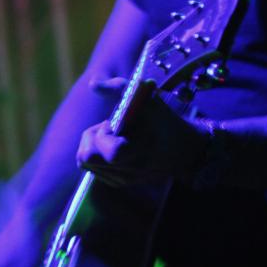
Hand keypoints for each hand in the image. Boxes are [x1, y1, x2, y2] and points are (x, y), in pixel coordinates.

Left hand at [76, 93, 204, 186]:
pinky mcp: (117, 182)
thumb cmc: (162, 120)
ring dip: (94, 145)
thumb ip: (119, 87)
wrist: (181, 148)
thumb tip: (93, 84)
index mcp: (138, 154)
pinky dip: (97, 154)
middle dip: (91, 138)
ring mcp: (121, 180)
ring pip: (85, 162)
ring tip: (114, 136)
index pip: (108, 152)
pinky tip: (115, 145)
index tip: (115, 124)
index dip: (104, 134)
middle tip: (110, 128)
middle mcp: (128, 172)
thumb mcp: (146, 98)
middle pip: (85, 157)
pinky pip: (91, 168)